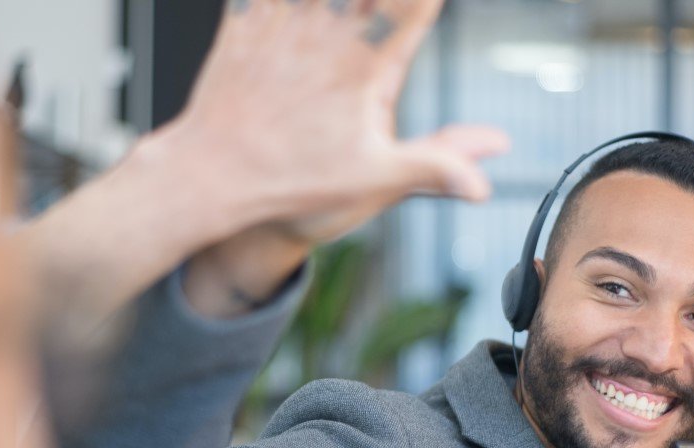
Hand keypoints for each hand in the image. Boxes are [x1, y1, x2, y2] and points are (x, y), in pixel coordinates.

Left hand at [20, 0, 508, 327]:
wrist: (211, 177)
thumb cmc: (290, 181)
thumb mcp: (373, 179)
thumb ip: (435, 168)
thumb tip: (483, 184)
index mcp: (366, 65)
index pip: (414, 8)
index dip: (425, 2)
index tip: (429, 2)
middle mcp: (328, 34)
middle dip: (382, 0)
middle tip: (388, 5)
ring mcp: (286, 22)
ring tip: (345, 0)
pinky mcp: (246, 20)